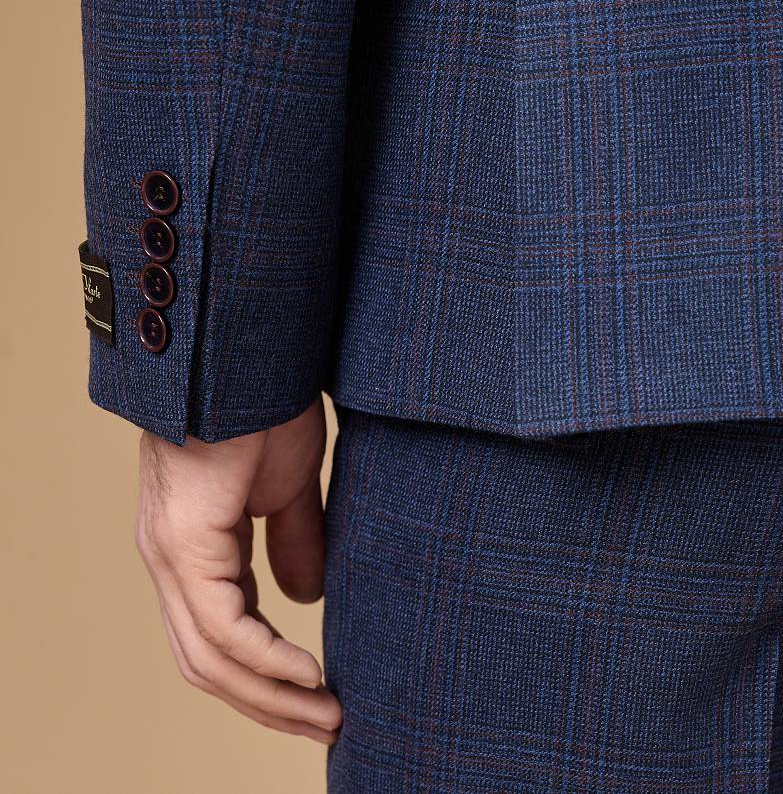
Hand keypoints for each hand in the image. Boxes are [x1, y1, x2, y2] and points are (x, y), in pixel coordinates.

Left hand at [135, 397, 340, 742]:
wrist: (243, 348)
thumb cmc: (264, 402)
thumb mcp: (289, 482)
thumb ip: (293, 537)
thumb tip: (305, 596)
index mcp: (189, 544)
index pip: (217, 636)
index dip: (265, 677)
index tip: (320, 697)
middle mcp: (167, 557)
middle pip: (208, 660)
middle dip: (268, 702)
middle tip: (326, 723)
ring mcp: (169, 552)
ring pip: (210, 655)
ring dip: (269, 694)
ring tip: (326, 714)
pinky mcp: (183, 541)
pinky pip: (223, 624)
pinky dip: (266, 659)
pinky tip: (308, 676)